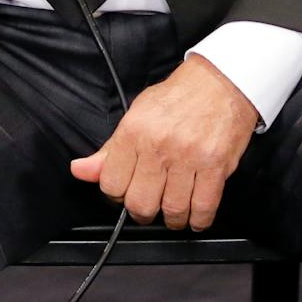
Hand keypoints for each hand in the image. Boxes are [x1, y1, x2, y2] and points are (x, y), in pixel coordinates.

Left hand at [69, 56, 259, 230]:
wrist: (221, 81)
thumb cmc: (180, 96)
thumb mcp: (137, 114)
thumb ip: (110, 149)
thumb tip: (80, 171)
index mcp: (135, 131)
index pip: (111, 183)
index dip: (117, 194)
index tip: (126, 191)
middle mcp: (159, 145)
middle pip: (140, 203)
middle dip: (143, 212)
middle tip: (150, 204)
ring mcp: (189, 157)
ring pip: (172, 210)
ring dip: (172, 219)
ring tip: (173, 211)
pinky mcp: (216, 166)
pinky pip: (203, 207)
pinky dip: (198, 220)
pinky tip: (195, 215)